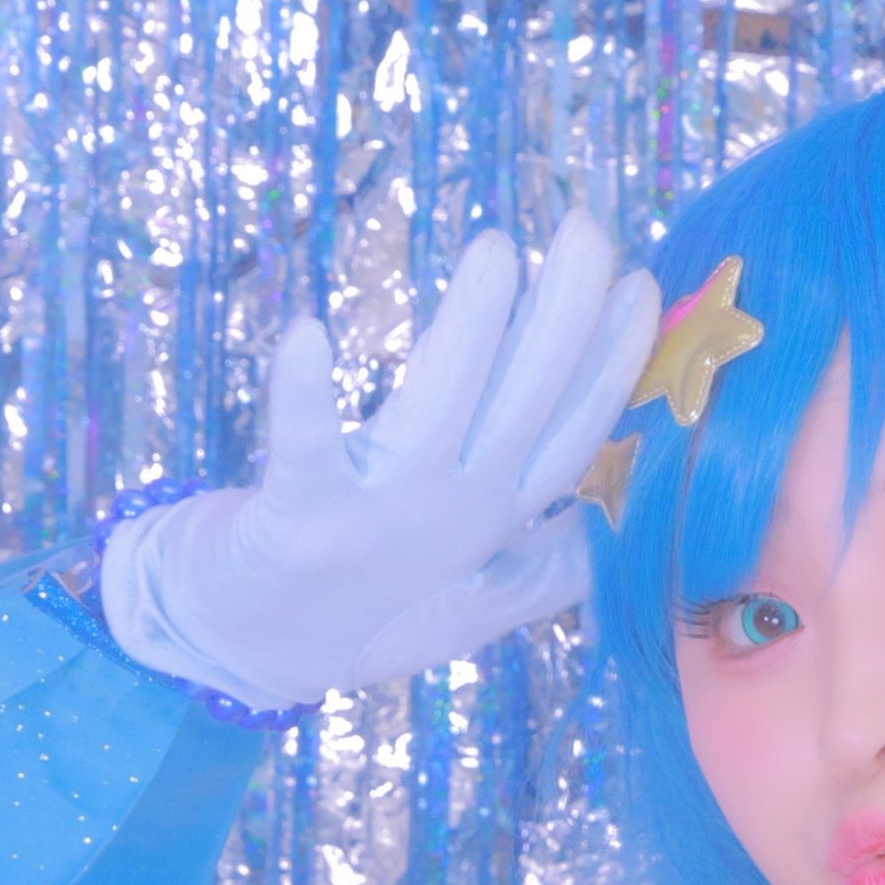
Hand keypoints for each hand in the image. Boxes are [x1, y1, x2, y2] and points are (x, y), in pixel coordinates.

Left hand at [101, 209, 662, 705]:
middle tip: (589, 229)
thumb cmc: (362, 612)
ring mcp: (381, 518)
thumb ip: (556, 561)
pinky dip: (302, 394)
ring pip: (438, 410)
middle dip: (564, 315)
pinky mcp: (299, 521)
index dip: (613, 361)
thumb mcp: (480, 598)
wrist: (242, 654)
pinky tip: (308, 331)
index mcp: (499, 521)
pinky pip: (303, 447)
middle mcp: (457, 515)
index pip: (574, 432)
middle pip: (525, 404)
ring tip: (498, 248)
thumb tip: (630, 520)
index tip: (642, 282)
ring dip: (470, 331)